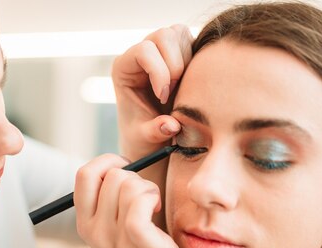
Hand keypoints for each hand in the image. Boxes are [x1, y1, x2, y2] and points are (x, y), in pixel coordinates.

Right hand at [74, 154, 192, 247]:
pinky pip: (140, 200)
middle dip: (136, 178)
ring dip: (148, 188)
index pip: (84, 174)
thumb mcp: (116, 229)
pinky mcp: (137, 240)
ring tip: (154, 208)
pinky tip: (157, 211)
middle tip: (147, 200)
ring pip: (129, 183)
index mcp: (85, 223)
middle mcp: (95, 229)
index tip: (128, 172)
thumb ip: (111, 200)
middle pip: (113, 175)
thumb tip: (121, 164)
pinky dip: (152, 198)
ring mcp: (114, 236)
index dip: (108, 163)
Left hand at [112, 25, 193, 160]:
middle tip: (174, 93)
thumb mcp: (145, 138)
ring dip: (187, 62)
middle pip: (164, 36)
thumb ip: (155, 131)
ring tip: (181, 89)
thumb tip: (171, 125)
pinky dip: (197, 60)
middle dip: (175, 66)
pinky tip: (191, 84)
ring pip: (180, 34)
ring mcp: (161, 49)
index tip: (163, 97)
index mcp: (124, 68)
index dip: (159, 72)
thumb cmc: (143, 136)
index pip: (144, 51)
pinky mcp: (180, 51)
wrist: (154, 137)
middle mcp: (141, 53)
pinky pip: (194, 41)